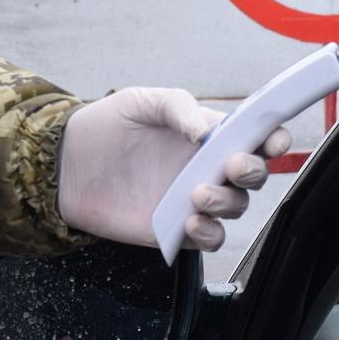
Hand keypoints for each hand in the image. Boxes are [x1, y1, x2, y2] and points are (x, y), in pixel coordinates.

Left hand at [57, 87, 291, 252]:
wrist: (65, 165)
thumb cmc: (105, 126)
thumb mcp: (140, 101)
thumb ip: (177, 107)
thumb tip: (206, 130)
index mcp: (207, 135)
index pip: (254, 138)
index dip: (273, 139)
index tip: (272, 142)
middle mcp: (206, 168)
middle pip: (254, 176)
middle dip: (253, 171)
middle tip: (231, 166)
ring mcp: (193, 200)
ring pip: (235, 208)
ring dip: (226, 203)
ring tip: (196, 195)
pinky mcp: (174, 230)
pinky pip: (208, 238)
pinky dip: (209, 233)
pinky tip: (189, 221)